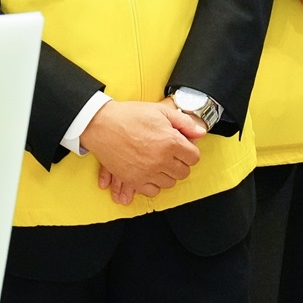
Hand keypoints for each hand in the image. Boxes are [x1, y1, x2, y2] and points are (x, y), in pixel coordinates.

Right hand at [82, 99, 203, 205]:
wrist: (101, 124)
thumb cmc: (129, 115)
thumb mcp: (160, 111)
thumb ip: (184, 122)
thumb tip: (200, 132)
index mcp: (171, 142)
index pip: (194, 157)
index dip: (189, 151)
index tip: (182, 148)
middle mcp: (161, 160)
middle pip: (183, 172)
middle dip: (180, 163)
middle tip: (171, 155)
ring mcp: (147, 172)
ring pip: (170, 183)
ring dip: (167, 174)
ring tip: (159, 162)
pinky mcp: (134, 180)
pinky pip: (153, 191)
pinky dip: (154, 184)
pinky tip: (150, 173)